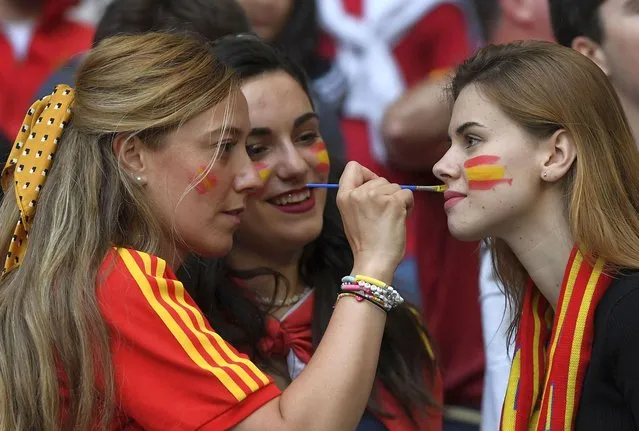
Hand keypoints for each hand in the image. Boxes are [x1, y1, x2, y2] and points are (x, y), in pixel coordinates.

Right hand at [336, 161, 413, 284]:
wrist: (374, 260)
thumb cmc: (365, 241)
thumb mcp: (350, 215)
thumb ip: (358, 196)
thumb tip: (376, 183)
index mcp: (344, 196)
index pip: (352, 167)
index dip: (366, 175)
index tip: (371, 190)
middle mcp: (358, 193)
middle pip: (379, 178)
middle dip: (385, 193)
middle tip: (382, 214)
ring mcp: (376, 196)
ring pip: (395, 186)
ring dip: (397, 200)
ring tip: (390, 218)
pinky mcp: (394, 202)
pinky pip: (407, 194)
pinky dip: (408, 205)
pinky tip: (400, 218)